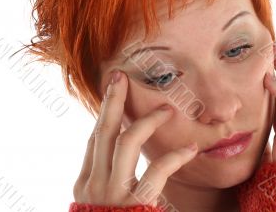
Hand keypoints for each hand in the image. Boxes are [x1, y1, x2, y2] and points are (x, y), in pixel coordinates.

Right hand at [72, 70, 198, 206]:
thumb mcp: (101, 199)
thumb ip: (108, 176)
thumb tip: (118, 153)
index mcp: (85, 180)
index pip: (95, 137)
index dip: (105, 111)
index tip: (114, 89)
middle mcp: (93, 182)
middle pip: (104, 131)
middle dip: (113, 101)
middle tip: (121, 76)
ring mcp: (112, 194)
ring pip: (125, 143)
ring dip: (146, 122)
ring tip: (167, 109)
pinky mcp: (135, 205)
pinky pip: (156, 172)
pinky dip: (174, 157)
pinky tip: (190, 149)